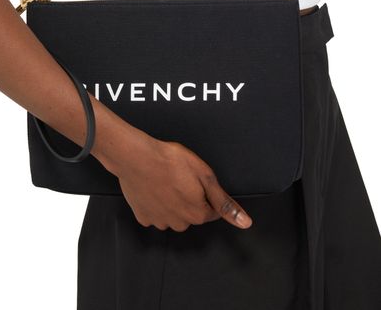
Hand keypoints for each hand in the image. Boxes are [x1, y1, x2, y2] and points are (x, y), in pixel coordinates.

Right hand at [112, 136, 252, 231]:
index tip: (195, 180)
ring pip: (172, 215)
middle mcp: (179, 223)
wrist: (136, 157)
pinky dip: (154, 202)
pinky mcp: (143, 216)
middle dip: (189, 198)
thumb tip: (244, 222)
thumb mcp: (205, 175)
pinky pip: (154, 213)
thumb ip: (224, 202)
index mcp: (197, 214)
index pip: (212, 210)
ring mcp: (159, 221)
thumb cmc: (168, 160)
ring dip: (171, 202)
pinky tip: (153, 187)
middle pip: (191, 214)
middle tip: (180, 177)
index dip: (205, 193)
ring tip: (165, 180)